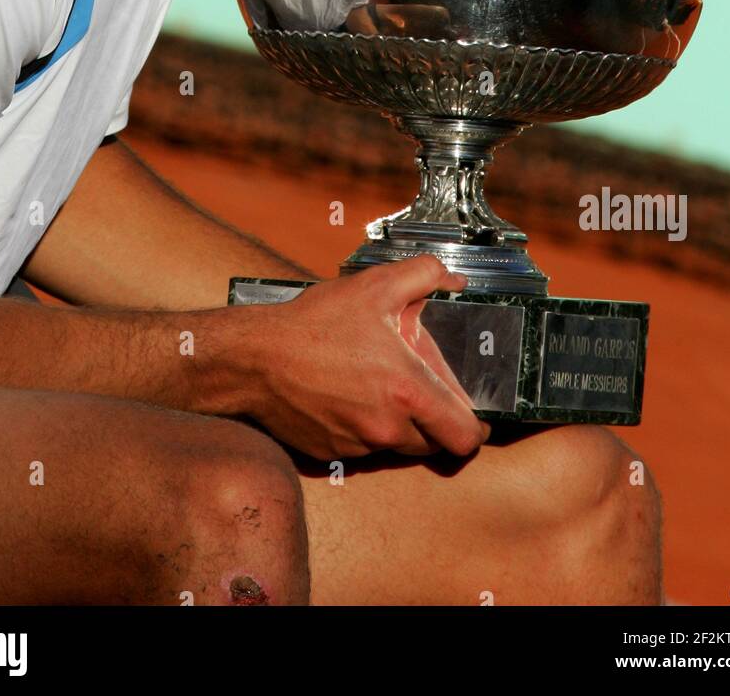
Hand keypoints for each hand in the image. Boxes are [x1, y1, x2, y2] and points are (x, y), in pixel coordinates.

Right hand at [244, 253, 490, 460]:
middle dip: (435, 421)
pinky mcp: (334, 454)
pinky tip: (350, 396)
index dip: (475, 429)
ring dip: (399, 424)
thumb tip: (455, 280)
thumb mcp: (374, 286)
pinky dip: (366, 429)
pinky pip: (366, 449)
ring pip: (399, 446)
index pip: (464, 437)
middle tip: (421, 390)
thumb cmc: (314, 323)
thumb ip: (424, 275)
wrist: (254, 358)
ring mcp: (360, 445)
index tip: (471, 416)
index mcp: (407, 390)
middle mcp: (388, 427)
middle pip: (435, 443)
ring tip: (380, 386)